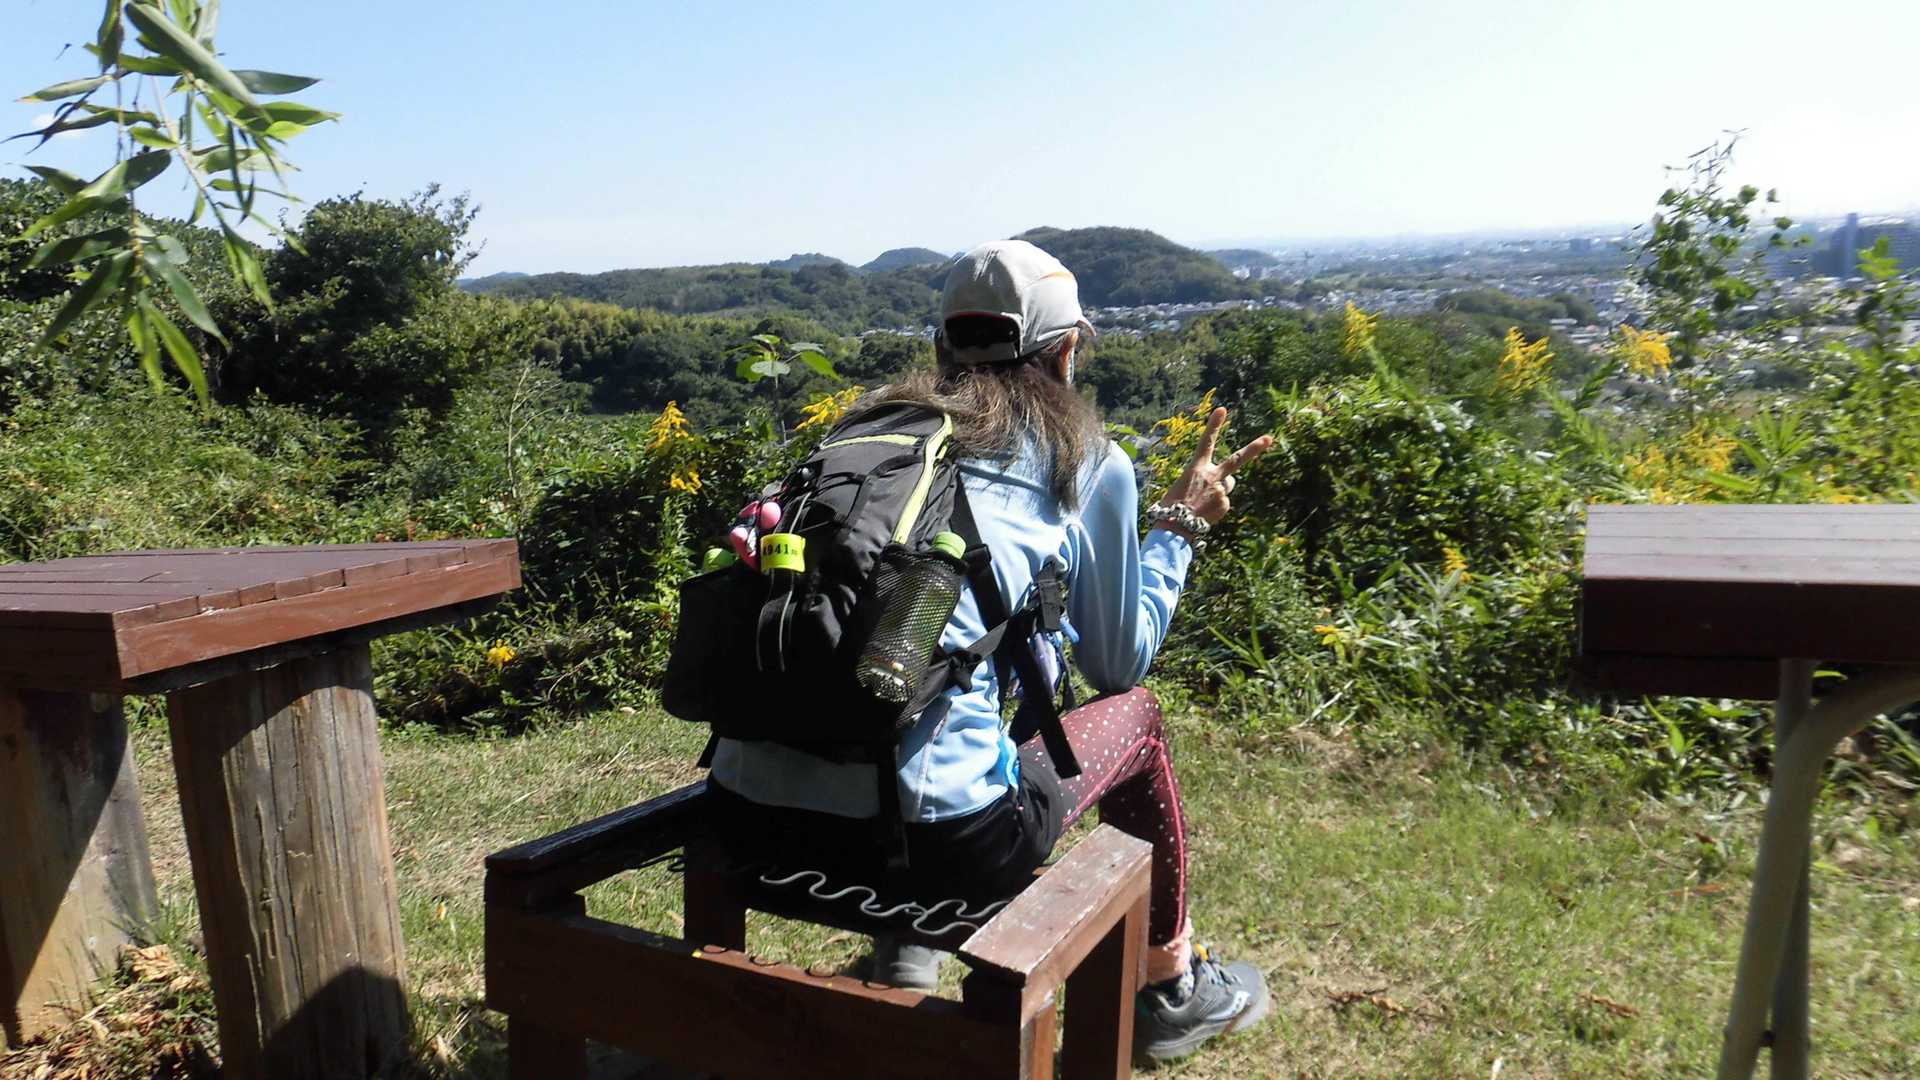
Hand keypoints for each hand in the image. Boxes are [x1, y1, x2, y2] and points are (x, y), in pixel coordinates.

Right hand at [1160, 407, 1272, 529]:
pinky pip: (1224, 503)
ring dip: (1219, 491)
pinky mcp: (1225, 504)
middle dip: (1254, 448)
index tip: (1223, 410)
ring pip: (1227, 485)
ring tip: (1203, 502)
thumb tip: (1219, 486)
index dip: (1214, 425)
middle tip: (1269, 438)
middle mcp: (1211, 476)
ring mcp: (1220, 490)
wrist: (1175, 527)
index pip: (1206, 442)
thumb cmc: (1172, 506)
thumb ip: (1203, 481)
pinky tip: (1205, 513)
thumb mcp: (1183, 486)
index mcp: (1196, 468)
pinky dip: (1217, 508)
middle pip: (1237, 459)